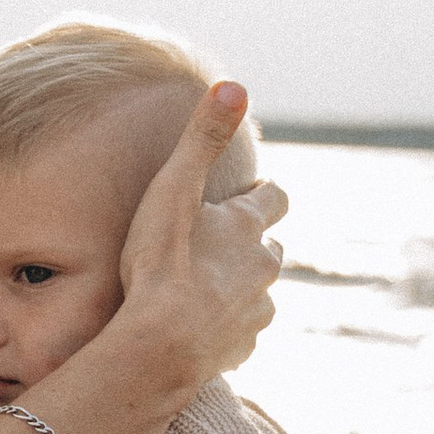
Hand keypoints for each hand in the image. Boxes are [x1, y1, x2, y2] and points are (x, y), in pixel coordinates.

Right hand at [118, 81, 286, 383]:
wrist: (160, 345)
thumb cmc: (161, 264)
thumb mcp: (174, 190)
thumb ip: (202, 138)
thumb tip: (234, 85)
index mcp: (247, 228)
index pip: (274, 198)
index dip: (264, 192)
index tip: (254, 190)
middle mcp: (262, 267)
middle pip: (270, 248)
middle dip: (253, 241)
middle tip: (223, 239)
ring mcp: (255, 311)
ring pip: (259, 291)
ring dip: (241, 285)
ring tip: (208, 287)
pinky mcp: (242, 348)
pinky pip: (240, 331)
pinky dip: (227, 325)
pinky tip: (203, 327)